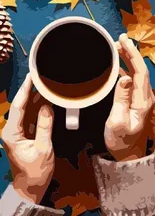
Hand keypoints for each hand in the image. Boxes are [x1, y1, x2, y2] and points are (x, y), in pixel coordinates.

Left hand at [2, 74, 54, 203]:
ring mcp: (19, 130)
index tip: (32, 76)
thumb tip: (48, 106)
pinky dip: (39, 106)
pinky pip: (32, 115)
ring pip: (27, 108)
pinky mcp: (26, 132)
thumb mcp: (43, 149)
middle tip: (40, 75)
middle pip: (22, 104)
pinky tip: (46, 98)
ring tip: (45, 83)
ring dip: (36, 96)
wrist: (31, 187)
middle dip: (30, 89)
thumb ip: (45, 127)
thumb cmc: (34, 172)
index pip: (18, 106)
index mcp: (11, 132)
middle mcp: (12, 129)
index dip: (25, 90)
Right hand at [104, 33, 154, 160]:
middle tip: (119, 39)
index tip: (124, 42)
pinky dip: (126, 66)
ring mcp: (141, 96)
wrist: (126, 150)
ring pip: (137, 71)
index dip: (133, 55)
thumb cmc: (120, 139)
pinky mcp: (136, 97)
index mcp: (143, 101)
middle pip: (140, 68)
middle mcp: (145, 96)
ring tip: (117, 46)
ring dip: (128, 57)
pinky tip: (118, 61)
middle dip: (131, 52)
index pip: (140, 73)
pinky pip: (132, 77)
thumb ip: (121, 99)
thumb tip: (125, 78)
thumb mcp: (117, 122)